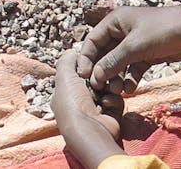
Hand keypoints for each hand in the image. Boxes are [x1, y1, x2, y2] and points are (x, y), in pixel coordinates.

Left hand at [53, 50, 123, 168]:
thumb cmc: (73, 104)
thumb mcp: (64, 78)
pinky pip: (115, 101)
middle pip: (95, 80)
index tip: (94, 61)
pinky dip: (113, 101)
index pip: (79, 74)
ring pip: (108, 89)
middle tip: (102, 76)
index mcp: (65, 93)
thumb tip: (70, 51)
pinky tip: (108, 104)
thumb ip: (66, 62)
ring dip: (109, 88)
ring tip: (108, 90)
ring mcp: (95, 110)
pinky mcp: (110, 115)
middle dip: (100, 77)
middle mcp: (79, 102)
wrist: (90, 130)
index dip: (87, 67)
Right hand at [79, 6, 180, 94]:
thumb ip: (114, 61)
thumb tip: (96, 76)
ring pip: (118, 63)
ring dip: (116, 77)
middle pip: (104, 54)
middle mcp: (121, 31)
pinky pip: (132, 68)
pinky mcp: (146, 54)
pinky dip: (130, 78)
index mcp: (114, 21)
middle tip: (101, 87)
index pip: (92, 41)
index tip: (84, 76)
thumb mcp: (135, 46)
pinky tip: (130, 88)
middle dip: (102, 71)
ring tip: (117, 90)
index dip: (86, 58)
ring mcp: (134, 44)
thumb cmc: (162, 31)